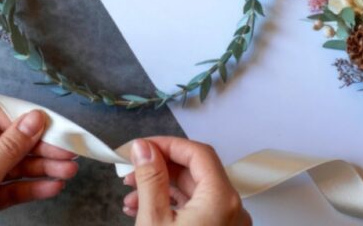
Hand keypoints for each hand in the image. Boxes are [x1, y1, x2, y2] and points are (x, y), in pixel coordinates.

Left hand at [0, 104, 78, 225]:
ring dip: (42, 169)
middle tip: (68, 152)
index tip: (50, 127)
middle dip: (39, 149)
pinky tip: (52, 187)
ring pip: (14, 166)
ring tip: (68, 172)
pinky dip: (32, 188)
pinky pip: (11, 188)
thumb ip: (8, 149)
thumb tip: (34, 119)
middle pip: (8, 142)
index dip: (22, 120)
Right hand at [123, 137, 249, 225]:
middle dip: (160, 168)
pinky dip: (172, 206)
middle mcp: (232, 208)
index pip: (198, 153)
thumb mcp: (154, 219)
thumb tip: (143, 148)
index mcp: (222, 199)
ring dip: (161, 189)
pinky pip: (197, 210)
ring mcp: (227, 222)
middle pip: (196, 172)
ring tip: (130, 196)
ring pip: (194, 192)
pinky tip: (143, 208)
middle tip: (131, 171)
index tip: (141, 147)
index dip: (168, 145)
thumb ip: (150, 179)